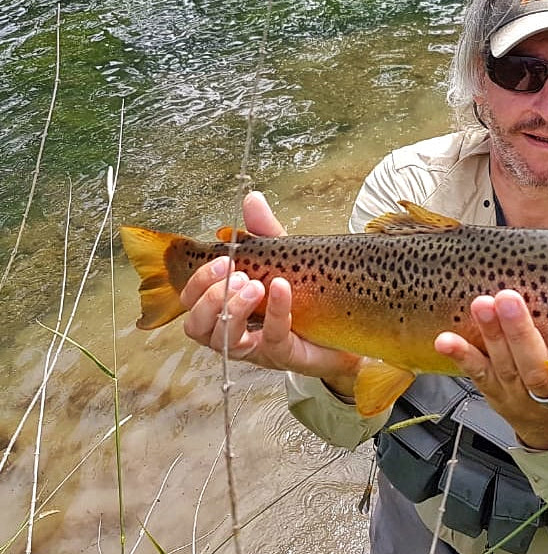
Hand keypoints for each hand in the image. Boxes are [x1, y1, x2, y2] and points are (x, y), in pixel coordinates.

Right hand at [179, 190, 360, 395]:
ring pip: (222, 339)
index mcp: (227, 308)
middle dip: (208, 296)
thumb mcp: (283, 260)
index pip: (191, 300)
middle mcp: (235, 332)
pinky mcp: (284, 356)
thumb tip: (251, 198)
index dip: (196, 281)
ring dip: (233, 308)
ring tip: (255, 286)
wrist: (349, 327)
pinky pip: (272, 338)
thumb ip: (264, 234)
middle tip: (234, 273)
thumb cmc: (307, 298)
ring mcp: (257, 348)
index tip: (221, 260)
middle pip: (196, 324)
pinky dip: (275, 311)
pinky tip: (283, 289)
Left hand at [434, 290, 547, 449]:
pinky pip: (478, 374)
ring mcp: (525, 397)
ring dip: (492, 334)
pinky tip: (447, 339)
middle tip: (510, 299)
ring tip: (482, 303)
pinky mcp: (497, 394)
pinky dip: (462, 354)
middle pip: (543, 372)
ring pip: (508, 368)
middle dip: (523, 335)